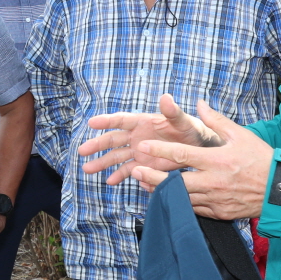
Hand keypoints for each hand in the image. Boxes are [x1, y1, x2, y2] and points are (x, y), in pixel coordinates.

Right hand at [79, 94, 219, 184]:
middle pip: (113, 140)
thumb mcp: (183, 120)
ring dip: (102, 163)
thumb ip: (173, 111)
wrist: (199, 148)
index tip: (91, 122)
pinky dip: (119, 176)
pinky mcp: (144, 164)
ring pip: (116, 157)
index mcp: (144, 122)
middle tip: (81, 151)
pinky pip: (128, 170)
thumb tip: (166, 97)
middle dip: (97, 145)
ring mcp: (139, 151)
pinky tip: (110, 181)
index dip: (106, 120)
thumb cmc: (191, 129)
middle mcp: (137, 136)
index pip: (122, 120)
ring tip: (87, 170)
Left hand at [128, 101, 273, 219]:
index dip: (159, 151)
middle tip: (136, 171)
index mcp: (216, 160)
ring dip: (161, 192)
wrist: (280, 191)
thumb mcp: (241, 135)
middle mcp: (212, 182)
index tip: (143, 147)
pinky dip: (179, 203)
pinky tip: (168, 198)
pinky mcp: (218, 213)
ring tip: (145, 185)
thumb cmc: (261, 160)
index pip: (181, 155)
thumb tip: (199, 104)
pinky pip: (193, 209)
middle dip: (152, 178)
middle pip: (174, 182)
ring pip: (181, 199)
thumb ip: (217, 121)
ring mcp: (214, 200)